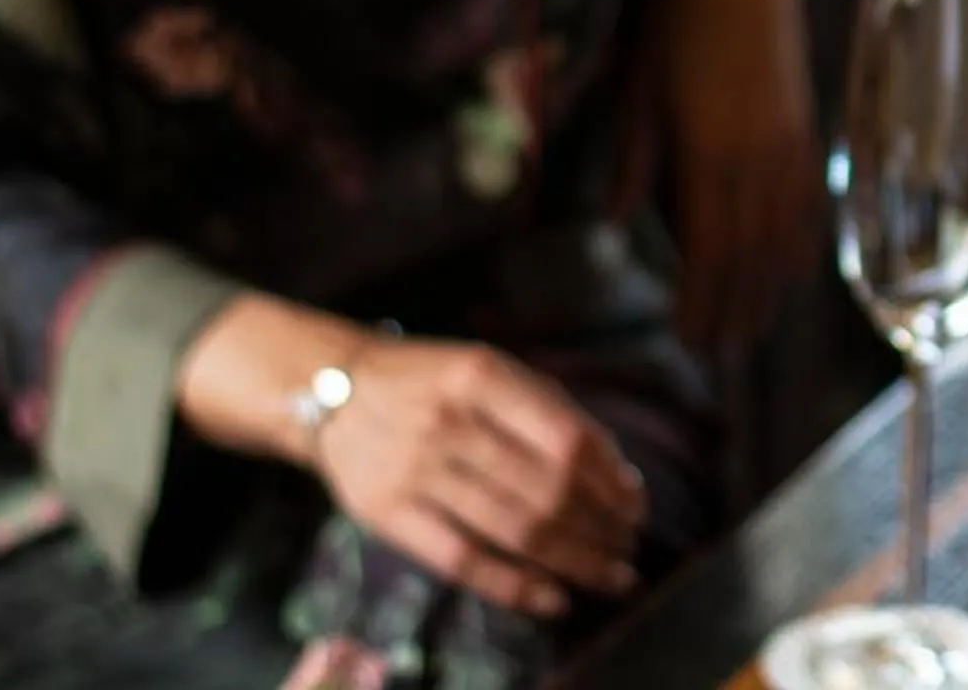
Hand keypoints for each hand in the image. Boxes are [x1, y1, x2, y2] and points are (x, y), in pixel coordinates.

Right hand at [312, 337, 646, 617]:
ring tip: (609, 573)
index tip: (635, 503)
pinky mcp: (387, 515)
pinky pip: (463, 561)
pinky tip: (555, 598)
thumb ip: (547, 411)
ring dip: (575, 559)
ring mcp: (415, 472)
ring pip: (514, 530)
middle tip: (629, 545)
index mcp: (481, 377)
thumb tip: (616, 473)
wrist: (332, 392)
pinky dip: (516, 586)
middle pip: (547, 490)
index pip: (565, 438)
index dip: (609, 479)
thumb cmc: (432, 383)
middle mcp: (448, 423)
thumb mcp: (488, 369)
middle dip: (601, 526)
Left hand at [645, 0, 822, 354]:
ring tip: (753, 332)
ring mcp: (788, 144)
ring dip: (769, 289)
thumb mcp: (637, 84)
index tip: (688, 341)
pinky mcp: (804, 127)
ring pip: (784, 237)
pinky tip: (796, 270)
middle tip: (718, 357)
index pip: (708, 249)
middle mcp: (756, 158)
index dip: (700, 301)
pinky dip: (802, 244)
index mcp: (709, 152)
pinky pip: (808, 202)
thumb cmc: (676, 16)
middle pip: (750, 256)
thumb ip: (632, 156)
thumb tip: (614, 221)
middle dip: (734, 310)